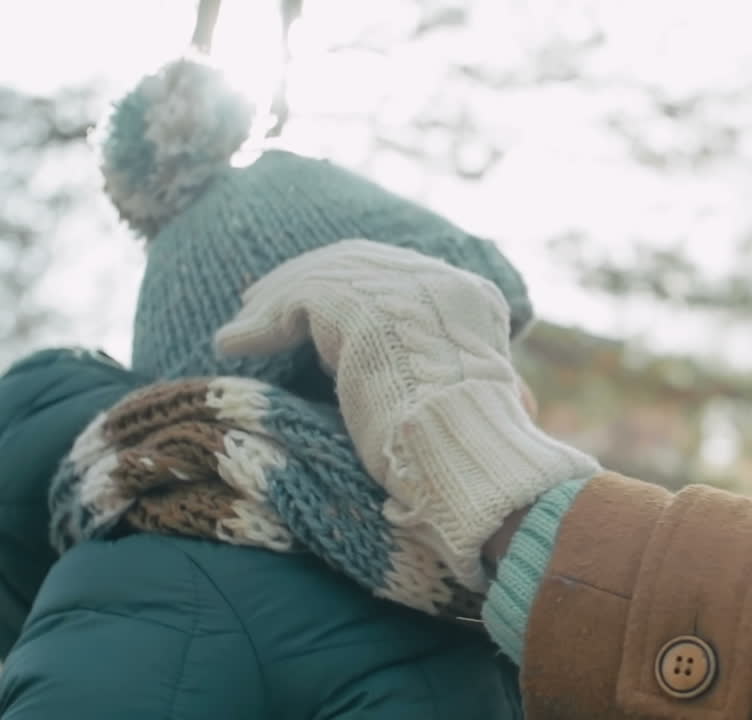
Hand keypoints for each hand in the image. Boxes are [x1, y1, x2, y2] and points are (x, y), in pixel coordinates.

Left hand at [217, 239, 599, 591]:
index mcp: (473, 299)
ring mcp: (402, 288)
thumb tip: (385, 368)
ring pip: (321, 278)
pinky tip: (231, 344)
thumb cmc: (460, 450)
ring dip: (272, 301)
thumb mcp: (451, 392)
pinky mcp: (360, 306)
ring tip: (238, 325)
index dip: (350, 283)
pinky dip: (259, 325)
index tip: (313, 303)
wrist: (463, 458)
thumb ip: (425, 361)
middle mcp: (441, 282)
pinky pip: (295, 302)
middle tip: (258, 299)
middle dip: (305, 279)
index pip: (400, 273)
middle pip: (356, 263)